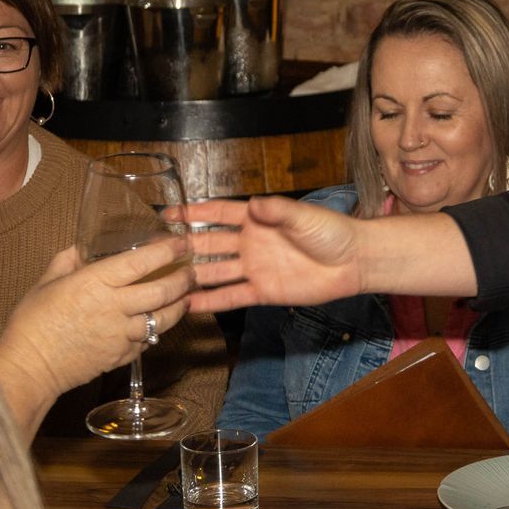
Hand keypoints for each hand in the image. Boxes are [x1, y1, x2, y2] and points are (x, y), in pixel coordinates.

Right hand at [0, 238, 192, 432]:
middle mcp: (113, 308)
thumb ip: (67, 260)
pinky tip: (158, 324)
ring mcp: (120, 335)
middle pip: (161, 291)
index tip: (181, 243)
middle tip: (191, 272)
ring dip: (178, 307)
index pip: (140, 263)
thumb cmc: (32, 323)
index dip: (166, 251)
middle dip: (182, 280)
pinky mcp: (121, 357)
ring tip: (185, 298)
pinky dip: (156, 331)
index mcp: (94, 283)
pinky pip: (147, 341)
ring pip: (162, 320)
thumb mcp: (46, 282)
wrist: (29, 367)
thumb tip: (81, 248)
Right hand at [180, 196, 364, 312]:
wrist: (352, 261)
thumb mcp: (303, 216)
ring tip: (164, 281)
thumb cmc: (331, 231)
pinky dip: (211, 301)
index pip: (218, 213)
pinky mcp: (263, 291)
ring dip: (193, 275)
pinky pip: (232, 296)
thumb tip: (252, 203)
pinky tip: (189, 305)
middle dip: (184, 245)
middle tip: (156, 251)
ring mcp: (254, 267)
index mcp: (256, 218)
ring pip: (216, 271)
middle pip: (210, 243)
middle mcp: (249, 242)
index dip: (193, 212)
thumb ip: (277, 211)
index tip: (168, 213)